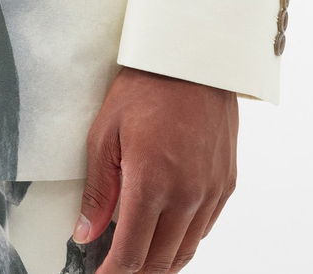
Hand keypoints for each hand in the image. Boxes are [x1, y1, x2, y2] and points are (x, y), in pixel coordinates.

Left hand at [74, 65, 237, 271]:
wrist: (193, 59)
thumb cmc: (146, 88)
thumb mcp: (106, 133)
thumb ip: (98, 190)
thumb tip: (86, 231)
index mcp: (151, 183)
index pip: (131, 255)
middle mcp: (187, 196)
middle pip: (160, 262)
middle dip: (135, 272)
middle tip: (114, 266)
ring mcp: (211, 192)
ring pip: (185, 251)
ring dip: (160, 261)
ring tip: (138, 255)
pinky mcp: (226, 184)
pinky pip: (204, 229)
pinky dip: (183, 239)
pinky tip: (166, 229)